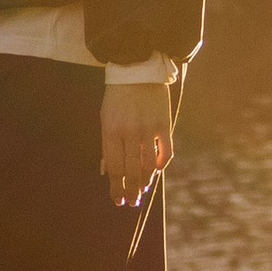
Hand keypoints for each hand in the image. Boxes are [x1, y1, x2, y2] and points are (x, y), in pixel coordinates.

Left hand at [101, 74, 174, 209]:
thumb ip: (107, 145)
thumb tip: (106, 172)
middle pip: (131, 171)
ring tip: (143, 191)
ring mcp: (148, 129)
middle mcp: (129, 132)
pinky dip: (161, 164)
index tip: (118, 201)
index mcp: (111, 131)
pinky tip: (156, 171)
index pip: (114, 168)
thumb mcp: (105, 118)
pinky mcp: (164, 124)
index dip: (116, 188)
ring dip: (145, 182)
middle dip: (131, 190)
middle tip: (132, 201)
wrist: (137, 69)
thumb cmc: (117, 97)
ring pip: (148, 166)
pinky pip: (166, 152)